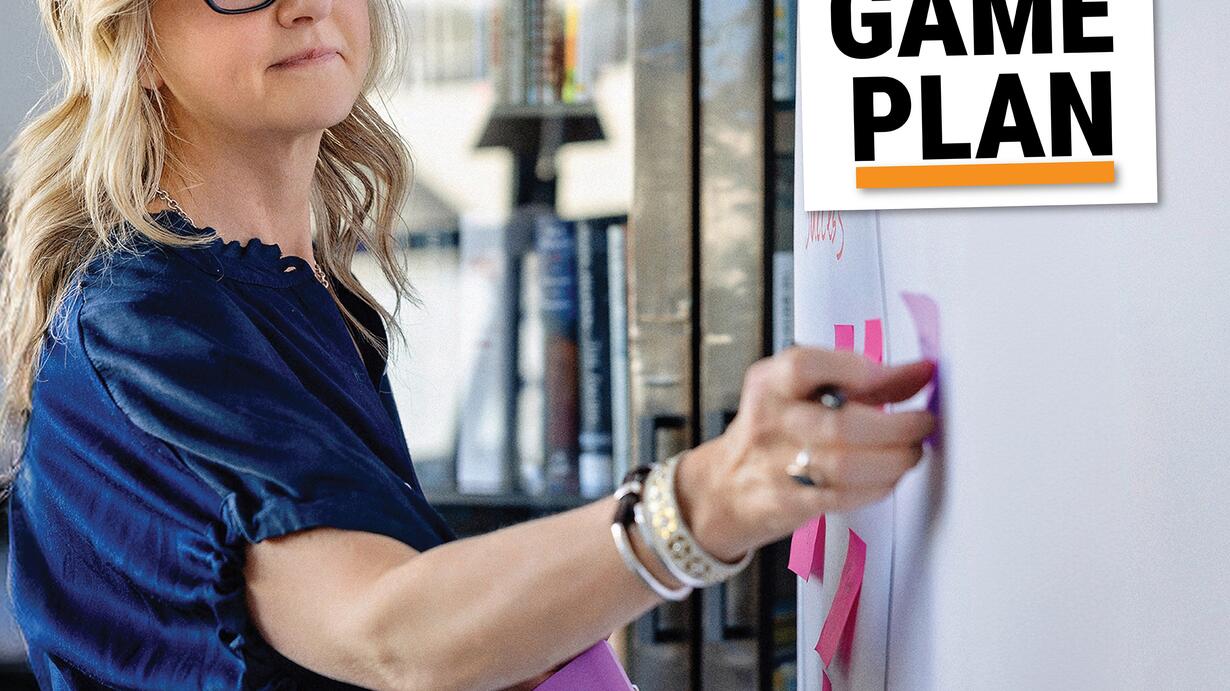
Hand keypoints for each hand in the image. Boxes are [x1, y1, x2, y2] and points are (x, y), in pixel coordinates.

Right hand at [675, 346, 935, 561]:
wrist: (724, 487)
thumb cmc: (775, 432)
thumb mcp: (803, 393)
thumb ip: (863, 381)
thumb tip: (922, 373)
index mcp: (770, 383)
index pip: (805, 366)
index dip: (857, 369)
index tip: (898, 377)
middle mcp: (768, 421)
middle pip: (839, 424)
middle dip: (897, 427)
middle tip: (922, 424)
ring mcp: (774, 465)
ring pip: (845, 465)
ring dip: (893, 460)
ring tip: (910, 452)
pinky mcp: (786, 502)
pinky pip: (842, 497)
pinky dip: (876, 487)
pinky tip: (888, 477)